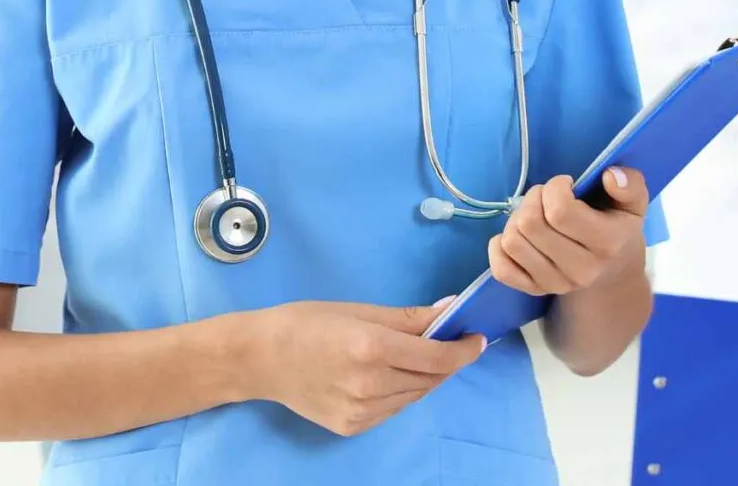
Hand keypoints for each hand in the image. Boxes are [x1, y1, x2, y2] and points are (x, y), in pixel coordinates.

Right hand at [244, 299, 484, 436]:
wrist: (260, 359)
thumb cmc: (306, 323)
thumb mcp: (357, 310)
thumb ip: (407, 317)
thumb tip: (449, 310)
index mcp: (372, 348)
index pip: (436, 357)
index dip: (463, 350)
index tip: (477, 339)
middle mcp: (370, 385)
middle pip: (429, 378)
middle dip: (445, 360)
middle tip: (450, 341)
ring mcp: (361, 411)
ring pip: (414, 396)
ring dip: (424, 377)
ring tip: (416, 357)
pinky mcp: (353, 427)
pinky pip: (393, 409)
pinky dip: (401, 392)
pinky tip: (388, 376)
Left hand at [486, 169, 648, 296]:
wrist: (614, 275)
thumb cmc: (618, 229)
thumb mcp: (633, 204)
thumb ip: (630, 184)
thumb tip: (609, 176)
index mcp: (607, 244)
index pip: (560, 211)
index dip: (554, 187)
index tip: (565, 184)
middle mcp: (581, 269)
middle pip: (530, 224)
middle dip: (534, 198)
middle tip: (547, 197)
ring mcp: (556, 284)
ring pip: (512, 241)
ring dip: (517, 218)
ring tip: (536, 214)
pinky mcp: (535, 290)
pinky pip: (501, 269)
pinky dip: (499, 247)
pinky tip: (520, 235)